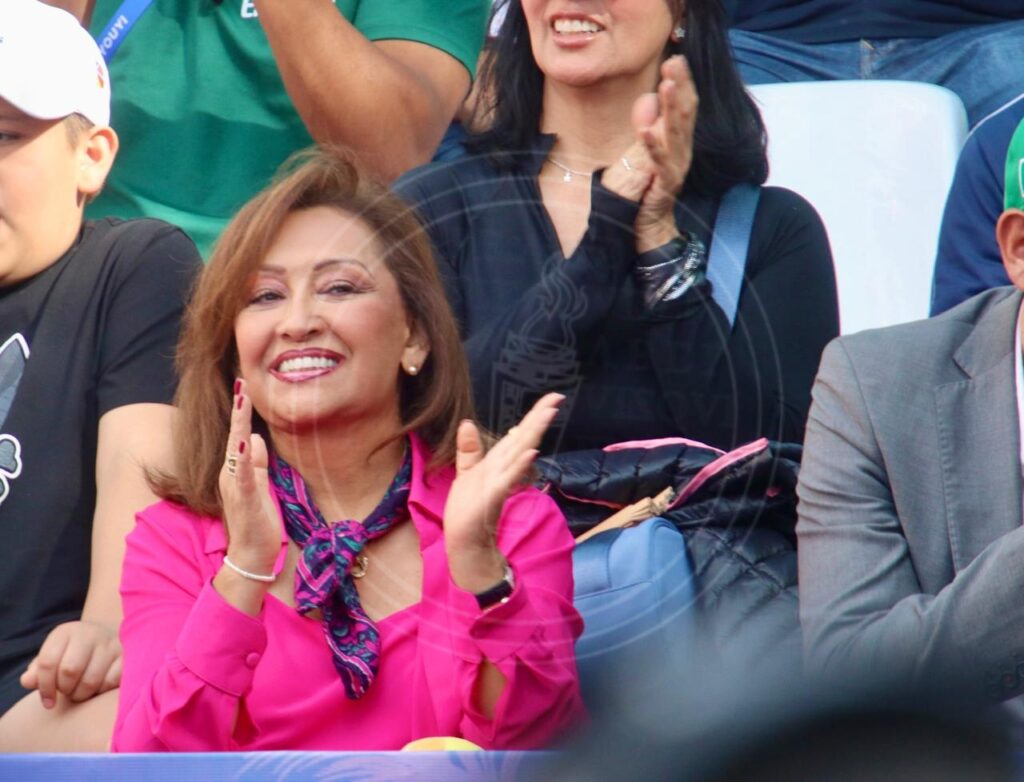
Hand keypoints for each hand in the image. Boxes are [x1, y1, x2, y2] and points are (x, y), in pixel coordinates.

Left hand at [20, 620, 120, 706]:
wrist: (109, 638)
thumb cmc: (73, 654)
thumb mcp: (54, 657)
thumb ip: (37, 671)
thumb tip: (27, 681)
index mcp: (65, 632)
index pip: (48, 662)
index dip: (44, 687)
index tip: (47, 702)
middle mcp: (89, 633)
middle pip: (69, 671)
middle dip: (65, 690)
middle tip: (68, 692)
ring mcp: (111, 643)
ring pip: (90, 681)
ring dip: (82, 694)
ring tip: (81, 691)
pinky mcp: (127, 655)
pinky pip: (110, 682)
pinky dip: (101, 691)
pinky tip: (99, 687)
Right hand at [219, 379, 277, 575]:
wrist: (251, 556)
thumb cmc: (258, 522)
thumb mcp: (259, 486)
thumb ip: (256, 462)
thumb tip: (252, 437)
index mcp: (236, 471)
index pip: (238, 435)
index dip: (242, 411)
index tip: (246, 386)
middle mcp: (231, 475)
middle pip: (233, 436)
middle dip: (238, 410)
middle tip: (242, 382)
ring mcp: (236, 487)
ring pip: (235, 450)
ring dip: (238, 425)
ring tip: (242, 401)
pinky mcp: (244, 499)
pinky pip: (243, 476)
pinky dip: (242, 458)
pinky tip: (243, 441)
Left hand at [442, 393, 563, 592]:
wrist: (465, 542)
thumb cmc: (468, 510)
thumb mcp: (466, 474)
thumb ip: (470, 450)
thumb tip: (468, 422)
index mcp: (499, 462)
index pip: (519, 435)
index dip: (534, 416)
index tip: (551, 398)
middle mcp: (505, 469)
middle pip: (525, 438)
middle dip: (539, 418)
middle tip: (557, 398)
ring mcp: (501, 481)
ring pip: (520, 452)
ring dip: (533, 433)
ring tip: (548, 413)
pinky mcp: (494, 496)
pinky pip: (509, 478)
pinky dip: (520, 466)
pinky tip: (531, 452)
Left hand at [603, 56, 697, 252]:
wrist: (651, 227)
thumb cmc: (649, 189)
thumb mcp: (648, 152)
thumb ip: (649, 127)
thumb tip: (647, 101)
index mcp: (679, 141)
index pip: (684, 106)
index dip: (682, 82)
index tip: (676, 57)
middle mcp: (682, 151)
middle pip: (686, 113)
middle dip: (681, 86)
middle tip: (676, 61)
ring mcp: (676, 167)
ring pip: (676, 133)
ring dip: (672, 107)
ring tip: (667, 84)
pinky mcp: (665, 184)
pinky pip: (658, 162)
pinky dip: (652, 145)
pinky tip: (646, 130)